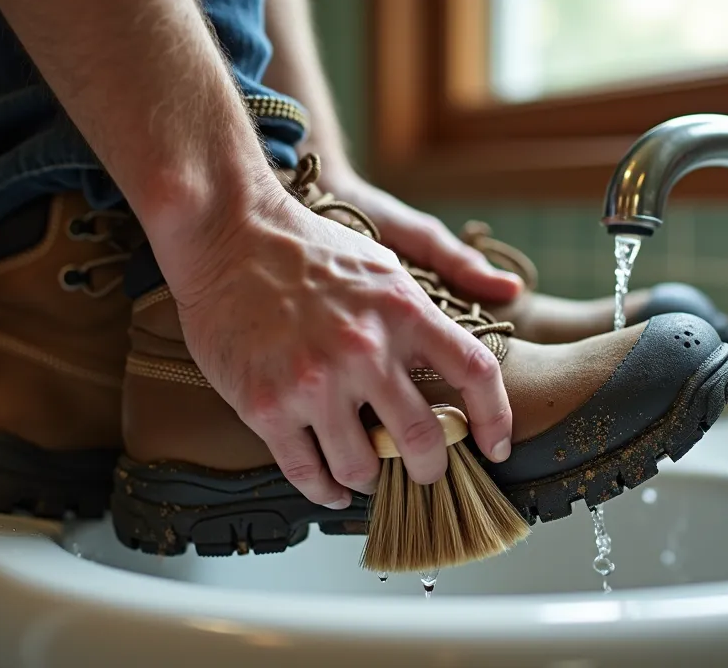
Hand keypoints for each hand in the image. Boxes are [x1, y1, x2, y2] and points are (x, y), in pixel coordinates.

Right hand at [169, 185, 513, 508]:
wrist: (227, 235)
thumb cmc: (308, 249)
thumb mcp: (384, 261)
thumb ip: (430, 302)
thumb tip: (499, 300)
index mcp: (403, 310)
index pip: (475, 372)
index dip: (495, 419)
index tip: (494, 445)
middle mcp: (365, 350)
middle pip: (423, 439)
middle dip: (431, 468)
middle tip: (425, 473)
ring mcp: (314, 382)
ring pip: (361, 468)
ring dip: (369, 479)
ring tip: (367, 473)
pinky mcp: (267, 405)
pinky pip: (305, 472)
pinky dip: (324, 491)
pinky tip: (330, 488)